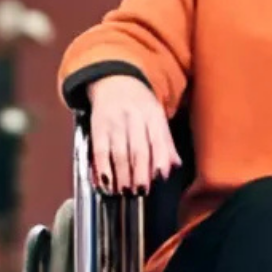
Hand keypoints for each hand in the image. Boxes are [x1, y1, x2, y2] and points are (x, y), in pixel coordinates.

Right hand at [87, 76, 178, 192]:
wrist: (112, 79)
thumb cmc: (138, 103)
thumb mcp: (156, 115)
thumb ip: (166, 142)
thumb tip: (174, 165)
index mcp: (153, 115)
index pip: (158, 139)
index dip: (159, 159)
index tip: (160, 177)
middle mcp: (134, 118)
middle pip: (138, 150)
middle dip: (140, 174)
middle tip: (141, 191)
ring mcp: (115, 122)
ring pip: (119, 154)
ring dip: (122, 176)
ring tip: (125, 191)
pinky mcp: (98, 127)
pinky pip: (100, 152)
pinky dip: (102, 170)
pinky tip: (105, 183)